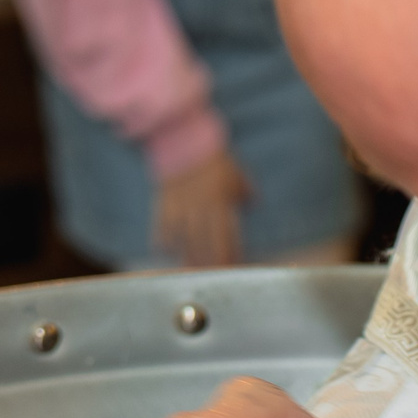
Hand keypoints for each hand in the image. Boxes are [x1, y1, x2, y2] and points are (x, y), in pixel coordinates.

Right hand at [153, 148, 248, 267]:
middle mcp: (199, 210)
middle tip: (212, 277)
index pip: (225, 237)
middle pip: (204, 246)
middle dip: (209, 264)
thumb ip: (247, 190)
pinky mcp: (163, 206)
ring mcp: (179, 210)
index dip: (229, 255)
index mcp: (219, 202)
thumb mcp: (236, 172)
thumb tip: (254, 202)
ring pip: (184, 244)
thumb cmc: (213, 157)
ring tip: (192, 272)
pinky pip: (163, 232)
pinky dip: (166, 244)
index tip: (232, 268)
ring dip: (189, 260)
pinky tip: (169, 252)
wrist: (181, 139)